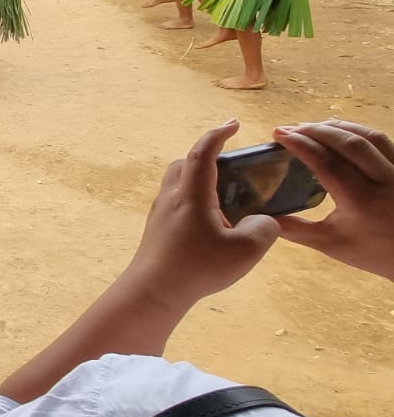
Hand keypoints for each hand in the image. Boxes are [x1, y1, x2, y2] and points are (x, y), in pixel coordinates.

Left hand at [122, 121, 279, 308]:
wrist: (153, 292)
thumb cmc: (197, 268)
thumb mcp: (246, 249)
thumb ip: (264, 228)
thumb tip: (262, 221)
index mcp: (191, 193)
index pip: (203, 152)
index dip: (218, 134)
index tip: (233, 124)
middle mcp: (171, 197)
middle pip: (185, 164)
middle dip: (207, 156)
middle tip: (232, 165)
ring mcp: (160, 214)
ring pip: (178, 184)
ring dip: (199, 181)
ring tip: (227, 198)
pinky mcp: (157, 231)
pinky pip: (176, 204)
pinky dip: (193, 202)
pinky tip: (212, 224)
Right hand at [272, 120, 393, 280]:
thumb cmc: (372, 252)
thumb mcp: (330, 245)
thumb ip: (295, 230)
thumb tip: (260, 218)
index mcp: (361, 202)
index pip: (327, 163)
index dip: (301, 144)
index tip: (279, 134)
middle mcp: (385, 182)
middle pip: (349, 143)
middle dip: (317, 130)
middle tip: (292, 128)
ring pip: (370, 136)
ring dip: (339, 126)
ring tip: (314, 126)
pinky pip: (384, 141)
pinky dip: (359, 131)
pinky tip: (342, 132)